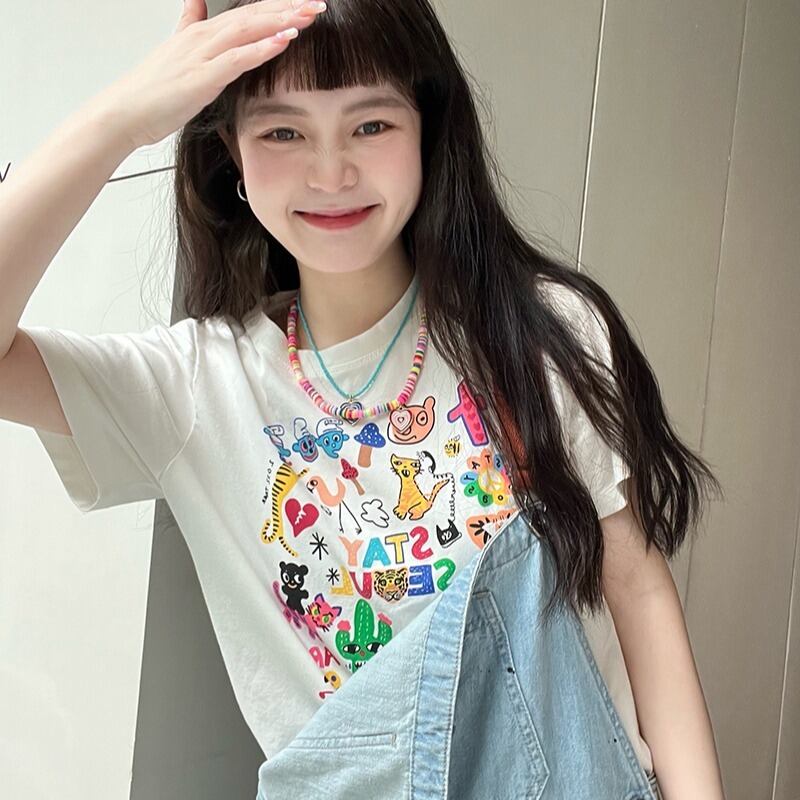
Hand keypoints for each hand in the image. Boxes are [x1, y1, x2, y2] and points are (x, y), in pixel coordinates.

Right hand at [100, 0, 325, 149]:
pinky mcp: (202, 78)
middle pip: (252, 16)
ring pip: (248, 30)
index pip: (246, 14)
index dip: (276, 6)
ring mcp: (202, 56)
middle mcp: (203, 38)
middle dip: (287, 8)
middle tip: (317, 4)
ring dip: (281, 21)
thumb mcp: (176, 51)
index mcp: (201, 33)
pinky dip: (261, 48)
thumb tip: (194, 0)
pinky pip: (237, 59)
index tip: (303, 4)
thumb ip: (189, 24)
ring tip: (308, 15)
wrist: (125, 112)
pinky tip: (283, 40)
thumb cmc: (151, 91)